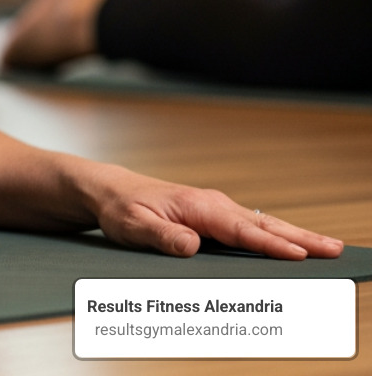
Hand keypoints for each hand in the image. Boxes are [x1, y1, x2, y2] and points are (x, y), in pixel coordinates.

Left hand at [82, 164, 344, 260]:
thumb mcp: (132, 225)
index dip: (270, 244)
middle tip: (335, 249)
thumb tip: (192, 245)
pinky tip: (293, 246)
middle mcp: (212, 204)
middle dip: (300, 237)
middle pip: (263, 224)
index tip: (299, 254)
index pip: (240, 230)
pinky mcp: (214, 215)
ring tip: (328, 248)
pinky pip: (251, 226)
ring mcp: (215, 209)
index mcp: (197, 206)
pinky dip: (277, 234)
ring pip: (262, 223)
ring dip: (295, 235)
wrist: (110, 191)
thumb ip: (161, 236)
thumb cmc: (120, 208)